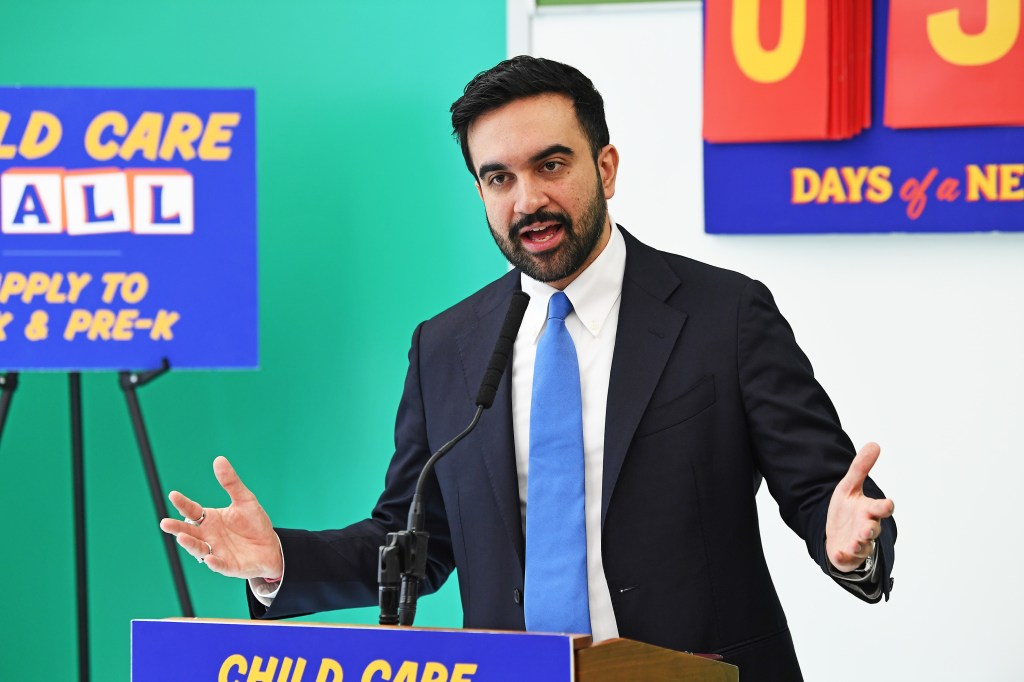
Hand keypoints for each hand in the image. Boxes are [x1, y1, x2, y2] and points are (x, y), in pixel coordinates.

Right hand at [159, 456, 282, 579]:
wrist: (271, 547)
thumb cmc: (254, 523)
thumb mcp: (245, 499)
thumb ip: (231, 483)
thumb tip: (219, 459)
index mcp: (210, 519)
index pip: (192, 511)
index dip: (183, 503)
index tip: (173, 495)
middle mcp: (208, 536)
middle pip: (189, 531)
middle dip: (177, 528)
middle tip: (165, 523)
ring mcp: (216, 551)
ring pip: (199, 548)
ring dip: (190, 544)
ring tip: (181, 537)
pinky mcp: (228, 566)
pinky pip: (219, 565)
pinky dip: (213, 562)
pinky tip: (209, 558)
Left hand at [825, 442, 894, 572]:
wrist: (836, 533)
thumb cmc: (847, 510)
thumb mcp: (849, 487)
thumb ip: (860, 468)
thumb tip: (874, 444)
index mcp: (869, 510)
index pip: (881, 508)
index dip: (884, 507)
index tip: (888, 504)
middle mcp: (866, 528)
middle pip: (873, 528)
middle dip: (871, 528)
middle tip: (867, 527)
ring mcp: (858, 543)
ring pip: (862, 545)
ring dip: (859, 543)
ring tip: (854, 541)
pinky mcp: (847, 555)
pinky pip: (846, 558)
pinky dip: (843, 557)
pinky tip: (838, 553)